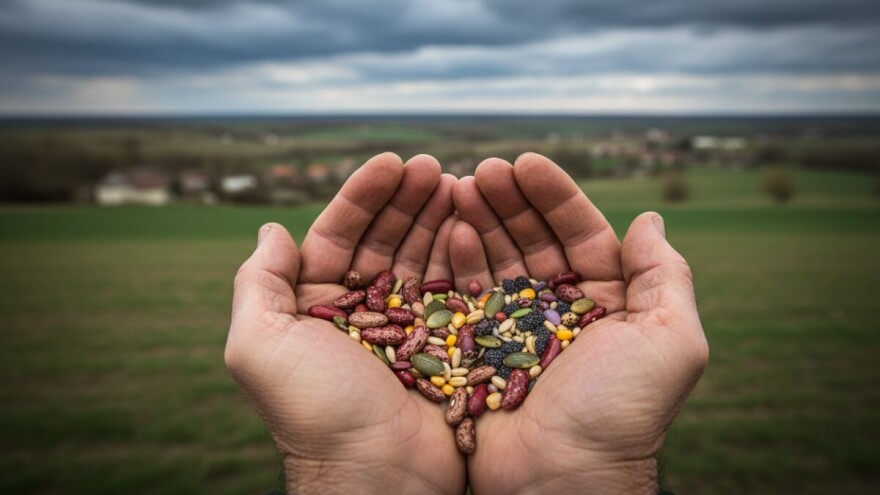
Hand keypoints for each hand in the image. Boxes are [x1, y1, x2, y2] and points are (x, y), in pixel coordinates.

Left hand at [226, 153, 464, 493]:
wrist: (378, 479)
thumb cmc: (315, 412)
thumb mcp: (261, 345)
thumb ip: (257, 284)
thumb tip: (271, 229)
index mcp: (315, 309)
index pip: (339, 236)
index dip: (364, 197)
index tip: (393, 162)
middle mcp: (360, 316)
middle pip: (386, 242)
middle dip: (408, 201)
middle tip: (436, 166)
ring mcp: (407, 331)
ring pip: (423, 260)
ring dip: (438, 220)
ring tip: (460, 183)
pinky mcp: (445, 347)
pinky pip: (455, 293)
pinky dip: (464, 258)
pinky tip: (474, 227)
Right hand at [449, 153, 708, 493]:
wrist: (561, 480)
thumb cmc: (620, 412)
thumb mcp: (670, 340)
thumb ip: (666, 275)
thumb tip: (650, 217)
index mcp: (606, 304)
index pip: (580, 234)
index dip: (554, 196)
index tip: (526, 163)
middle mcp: (558, 311)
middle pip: (531, 240)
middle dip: (508, 202)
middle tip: (483, 170)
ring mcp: (513, 329)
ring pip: (494, 260)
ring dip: (478, 220)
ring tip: (458, 186)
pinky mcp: (476, 348)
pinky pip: (463, 294)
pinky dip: (455, 260)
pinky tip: (448, 230)